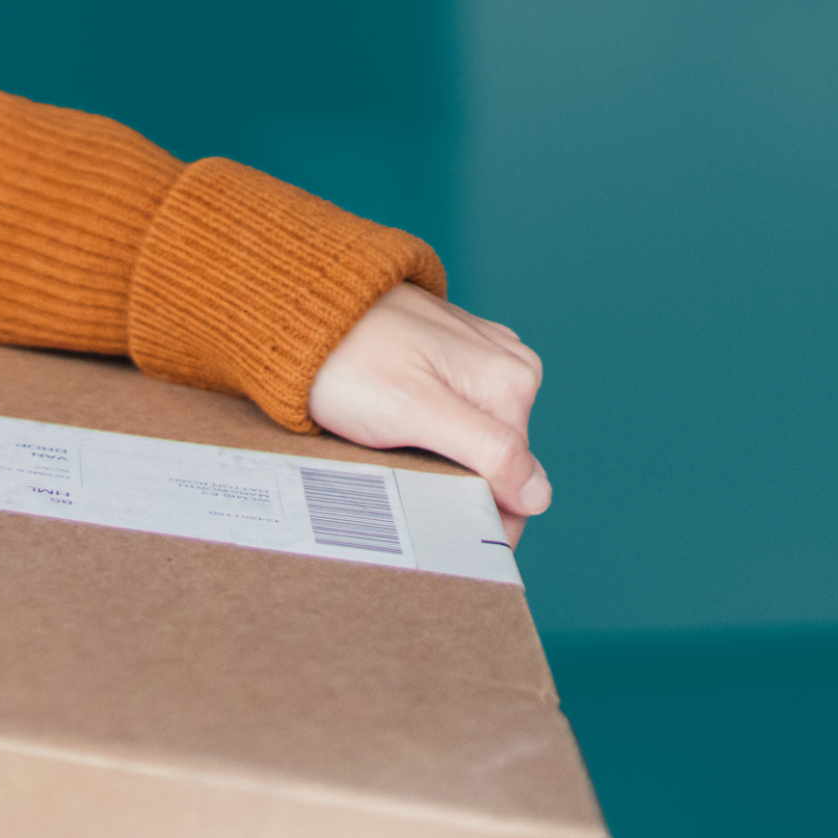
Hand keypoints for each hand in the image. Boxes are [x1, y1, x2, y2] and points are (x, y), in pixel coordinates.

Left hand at [306, 284, 549, 525]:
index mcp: (511, 383)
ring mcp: (482, 357)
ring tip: (397, 458)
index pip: (520, 481)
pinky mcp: (453, 355)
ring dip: (445, 462)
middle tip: (407, 493)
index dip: (484, 518)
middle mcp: (510, 365)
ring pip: (477, 439)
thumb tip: (539, 495)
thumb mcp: (413, 410)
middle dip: (462, 486)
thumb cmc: (345, 358)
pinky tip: (397, 433)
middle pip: (500, 460)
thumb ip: (486, 450)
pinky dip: (431, 433)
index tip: (441, 533)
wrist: (298, 304)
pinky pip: (457, 412)